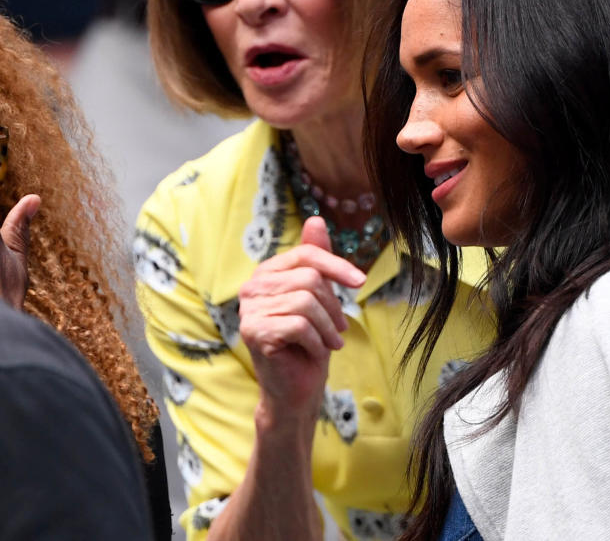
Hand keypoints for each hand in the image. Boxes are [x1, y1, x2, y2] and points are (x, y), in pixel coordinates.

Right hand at [239, 216, 365, 426]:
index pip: (306, 254)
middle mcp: (252, 287)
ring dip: (328, 327)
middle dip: (333, 306)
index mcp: (267, 273)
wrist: (296, 390)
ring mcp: (249, 310)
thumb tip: (315, 219)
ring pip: (306, 301)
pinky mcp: (253, 332)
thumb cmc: (309, 342)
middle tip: (339, 330)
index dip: (336, 265)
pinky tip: (315, 353)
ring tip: (330, 343)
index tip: (360, 281)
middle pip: (309, 278)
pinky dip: (317, 342)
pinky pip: (300, 325)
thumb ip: (315, 259)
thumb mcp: (319, 297)